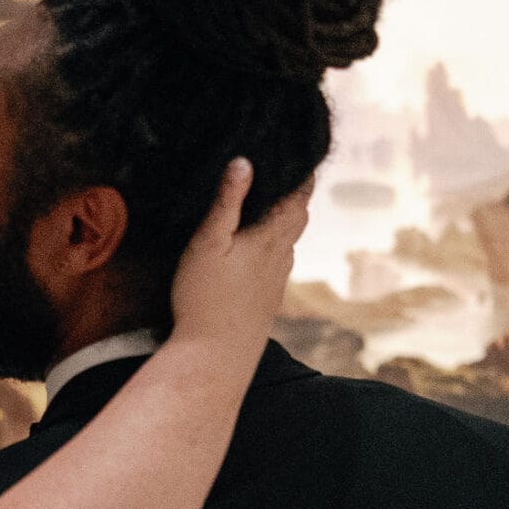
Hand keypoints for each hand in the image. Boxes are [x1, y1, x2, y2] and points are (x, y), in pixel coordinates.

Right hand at [169, 160, 311, 351]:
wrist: (216, 356)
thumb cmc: (206, 298)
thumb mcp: (208, 242)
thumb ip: (226, 202)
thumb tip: (243, 161)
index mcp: (272, 236)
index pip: (300, 194)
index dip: (302, 172)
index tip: (298, 152)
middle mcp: (283, 254)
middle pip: (299, 214)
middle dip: (294, 192)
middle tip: (281, 170)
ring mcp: (278, 278)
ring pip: (290, 239)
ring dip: (284, 218)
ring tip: (267, 201)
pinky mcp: (269, 296)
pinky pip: (278, 260)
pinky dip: (273, 243)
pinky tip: (255, 245)